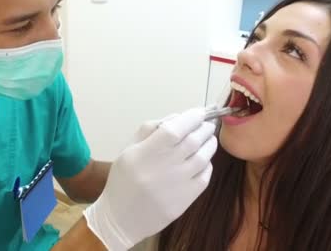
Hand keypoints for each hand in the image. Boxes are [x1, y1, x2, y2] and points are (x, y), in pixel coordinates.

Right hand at [83, 108, 216, 249]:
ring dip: (209, 143)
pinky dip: (207, 164)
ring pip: (203, 157)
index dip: (191, 117)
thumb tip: (178, 117)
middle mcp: (163, 167)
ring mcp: (177, 184)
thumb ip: (151, 129)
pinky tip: (203, 160)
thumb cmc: (124, 179)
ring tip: (209, 138)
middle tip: (207, 123)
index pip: (175, 128)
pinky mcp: (186, 200)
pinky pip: (205, 176)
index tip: (199, 112)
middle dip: (204, 128)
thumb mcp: (128, 149)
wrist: (121, 218)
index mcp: (146, 153)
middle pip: (193, 140)